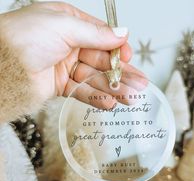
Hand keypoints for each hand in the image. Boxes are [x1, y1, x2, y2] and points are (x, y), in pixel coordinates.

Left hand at [0, 2, 146, 107]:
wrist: (0, 68)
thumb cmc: (24, 38)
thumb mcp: (64, 26)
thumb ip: (95, 34)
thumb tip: (122, 33)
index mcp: (69, 24)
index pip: (101, 36)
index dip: (117, 48)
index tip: (128, 57)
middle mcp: (68, 45)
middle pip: (101, 60)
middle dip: (121, 73)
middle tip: (140, 84)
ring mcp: (65, 67)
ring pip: (95, 79)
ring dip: (113, 89)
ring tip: (131, 98)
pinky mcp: (60, 86)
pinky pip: (83, 92)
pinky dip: (96, 98)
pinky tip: (110, 104)